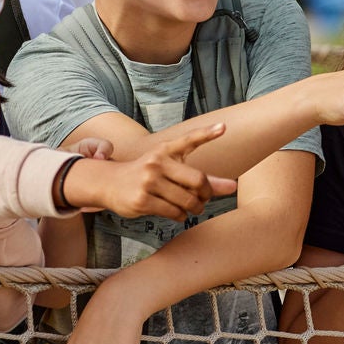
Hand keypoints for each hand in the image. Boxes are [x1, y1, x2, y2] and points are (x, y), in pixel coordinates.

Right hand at [66, 124, 238, 219]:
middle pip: (198, 180)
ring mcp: (148, 181)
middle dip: (207, 193)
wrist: (110, 183)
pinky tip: (178, 213)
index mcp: (165, 150)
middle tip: (205, 198)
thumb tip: (233, 186)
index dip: (206, 134)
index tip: (224, 127)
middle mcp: (157, 162)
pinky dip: (181, 216)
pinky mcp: (142, 200)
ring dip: (195, 208)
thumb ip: (202, 178)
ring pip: (187, 200)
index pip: (189, 140)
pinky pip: (174, 212)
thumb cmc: (148, 175)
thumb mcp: (171, 169)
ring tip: (193, 208)